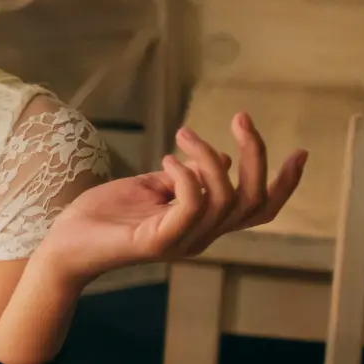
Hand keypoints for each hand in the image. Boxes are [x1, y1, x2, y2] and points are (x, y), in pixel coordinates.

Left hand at [32, 112, 306, 286]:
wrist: (62, 245)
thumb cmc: (103, 216)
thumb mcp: (150, 187)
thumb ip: (185, 176)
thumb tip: (220, 158)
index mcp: (204, 224)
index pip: (259, 209)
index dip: (285, 183)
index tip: (300, 151)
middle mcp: (201, 236)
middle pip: (254, 200)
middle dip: (257, 155)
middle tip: (240, 118)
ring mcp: (182, 242)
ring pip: (227, 199)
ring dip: (208, 156)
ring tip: (183, 134)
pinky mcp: (158, 242)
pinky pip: (191, 206)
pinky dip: (187, 176)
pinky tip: (167, 159)